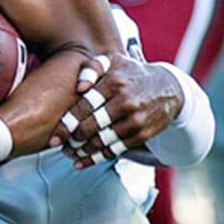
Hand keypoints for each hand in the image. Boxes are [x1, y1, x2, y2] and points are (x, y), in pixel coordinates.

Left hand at [49, 53, 183, 168]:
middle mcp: (126, 102)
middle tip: (58, 144)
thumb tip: (79, 86)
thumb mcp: (114, 62)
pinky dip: (96, 158)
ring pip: (102, 141)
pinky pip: (114, 150)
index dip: (68, 123)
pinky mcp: (142, 134)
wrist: (168, 88)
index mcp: (115, 82)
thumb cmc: (131, 74)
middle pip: (92, 126)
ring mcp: (135, 120)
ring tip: (68, 153)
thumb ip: (92, 68)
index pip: (86, 106)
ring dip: (82, 151)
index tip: (55, 135)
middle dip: (72, 139)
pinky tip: (80, 162)